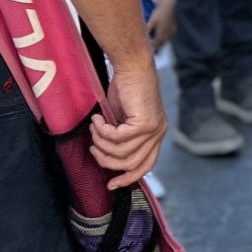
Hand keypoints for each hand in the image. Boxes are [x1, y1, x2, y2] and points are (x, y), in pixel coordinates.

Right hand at [89, 53, 166, 188]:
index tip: (111, 185)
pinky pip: (117, 139)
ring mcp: (153, 129)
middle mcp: (158, 134)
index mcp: (155, 134)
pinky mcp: (144, 123)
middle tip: (93, 148)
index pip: (146, 166)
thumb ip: (120, 137)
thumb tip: (106, 156)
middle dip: (107, 161)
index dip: (128, 179)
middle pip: (132, 165)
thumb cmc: (126, 88)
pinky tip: (97, 119)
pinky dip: (103, 131)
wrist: (132, 66)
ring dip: (101, 143)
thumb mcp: (122, 119)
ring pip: (122, 153)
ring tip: (94, 129)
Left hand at [148, 0, 175, 50]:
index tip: (149, 52)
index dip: (153, 49)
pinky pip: (171, 36)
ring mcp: (172, 31)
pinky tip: (165, 37)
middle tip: (153, 50)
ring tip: (158, 44)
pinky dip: (167, 39)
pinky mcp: (174, 28)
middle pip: (162, 44)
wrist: (168, 6)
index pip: (156, 45)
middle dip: (157, 47)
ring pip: (167, 41)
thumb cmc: (158, 13)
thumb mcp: (151, 21)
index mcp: (161, 33)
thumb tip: (142, 36)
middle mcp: (167, 34)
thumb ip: (147, 29)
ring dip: (162, 43)